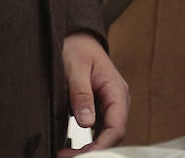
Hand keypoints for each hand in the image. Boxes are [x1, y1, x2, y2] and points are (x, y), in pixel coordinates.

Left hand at [57, 32, 128, 156]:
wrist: (77, 37)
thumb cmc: (77, 48)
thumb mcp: (75, 68)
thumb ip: (81, 94)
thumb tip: (86, 122)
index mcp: (117, 90)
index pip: (117, 127)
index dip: (102, 146)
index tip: (83, 156)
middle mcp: (117, 100)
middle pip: (113, 135)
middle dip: (94, 151)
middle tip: (67, 157)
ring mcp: (109, 106)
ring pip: (106, 136)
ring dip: (90, 149)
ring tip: (67, 155)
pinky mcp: (100, 109)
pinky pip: (99, 132)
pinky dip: (88, 143)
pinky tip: (72, 149)